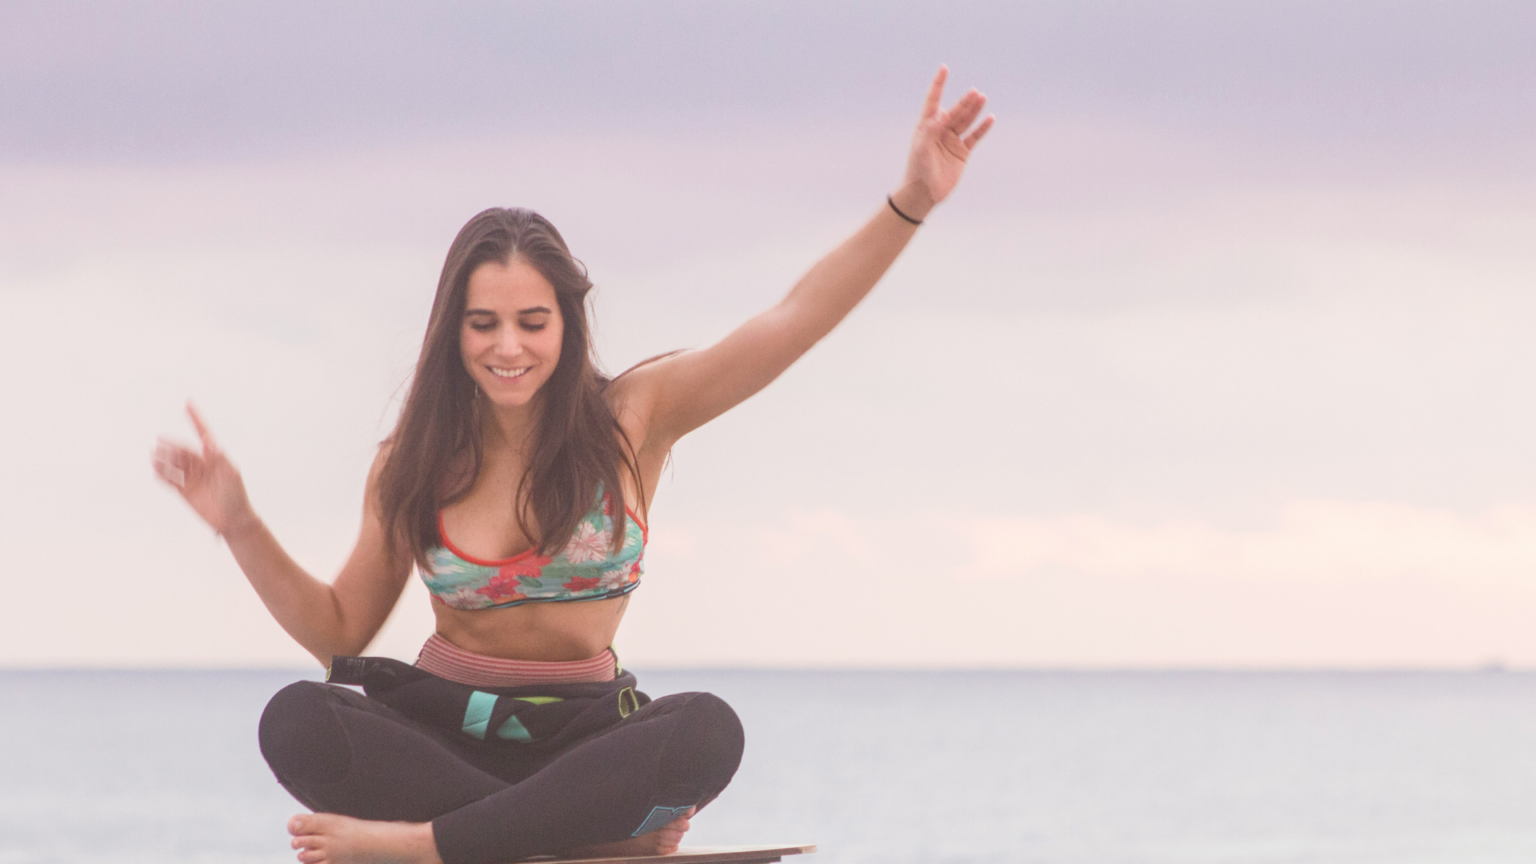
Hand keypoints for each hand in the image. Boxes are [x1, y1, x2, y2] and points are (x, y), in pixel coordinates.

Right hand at [152, 403, 257, 537]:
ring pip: (175, 464)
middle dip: (172, 446)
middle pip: (184, 451)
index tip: (188, 403)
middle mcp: (203, 465)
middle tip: (160, 442)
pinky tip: (155, 470)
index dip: (196, 418)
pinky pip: (171, 481)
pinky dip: (163, 475)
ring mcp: (193, 478)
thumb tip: (208, 440)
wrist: (233, 520)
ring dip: (164, 460)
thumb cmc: (237, 495)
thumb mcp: (231, 474)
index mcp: (215, 457)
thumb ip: (219, 458)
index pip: (203, 433)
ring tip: (153, 456)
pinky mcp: (186, 492)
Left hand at [894, 65, 994, 220]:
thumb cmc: (918, 170)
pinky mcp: (962, 153)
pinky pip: (974, 137)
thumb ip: (930, 130)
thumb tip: (942, 113)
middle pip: (955, 112)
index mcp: (927, 127)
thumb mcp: (921, 150)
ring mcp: (952, 141)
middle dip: (964, 102)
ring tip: (982, 97)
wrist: (925, 193)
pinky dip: (982, 129)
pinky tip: (990, 119)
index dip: (938, 85)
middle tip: (974, 93)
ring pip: (965, 121)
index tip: (944, 68)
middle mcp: (940, 131)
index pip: (933, 101)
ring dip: (974, 110)